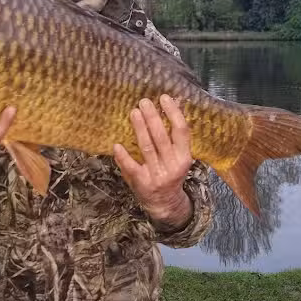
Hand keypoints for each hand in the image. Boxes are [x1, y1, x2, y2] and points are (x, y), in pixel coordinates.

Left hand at [113, 94, 193, 230]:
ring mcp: (157, 174)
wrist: (165, 203)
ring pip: (147, 148)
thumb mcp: (179, 156)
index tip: (164, 98)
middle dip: (152, 117)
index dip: (173, 113)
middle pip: (161, 137)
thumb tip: (173, 104)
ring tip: (133, 112)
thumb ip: (176, 136)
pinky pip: (131, 166)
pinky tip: (117, 144)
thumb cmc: (171, 172)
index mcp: (184, 157)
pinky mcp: (141, 182)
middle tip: (144, 101)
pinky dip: (123, 156)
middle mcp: (172, 165)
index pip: (181, 131)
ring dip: (139, 128)